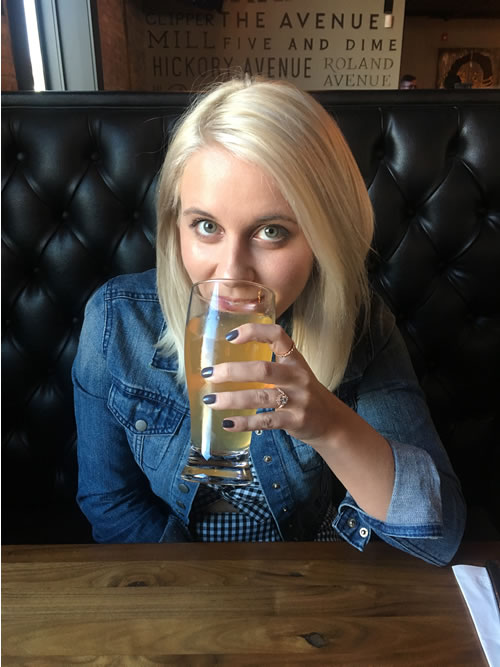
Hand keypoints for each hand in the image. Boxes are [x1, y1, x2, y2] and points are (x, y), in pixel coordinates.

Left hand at [202, 323, 340, 449]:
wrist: (331, 422)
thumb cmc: (303, 393)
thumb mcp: (293, 372)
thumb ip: (268, 365)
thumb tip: (225, 364)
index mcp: (295, 359)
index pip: (277, 335)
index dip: (254, 332)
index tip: (230, 336)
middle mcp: (297, 376)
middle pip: (262, 369)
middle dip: (232, 371)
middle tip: (209, 374)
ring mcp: (298, 399)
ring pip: (260, 397)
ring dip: (231, 399)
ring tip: (211, 400)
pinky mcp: (295, 421)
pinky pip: (266, 421)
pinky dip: (244, 423)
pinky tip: (227, 423)